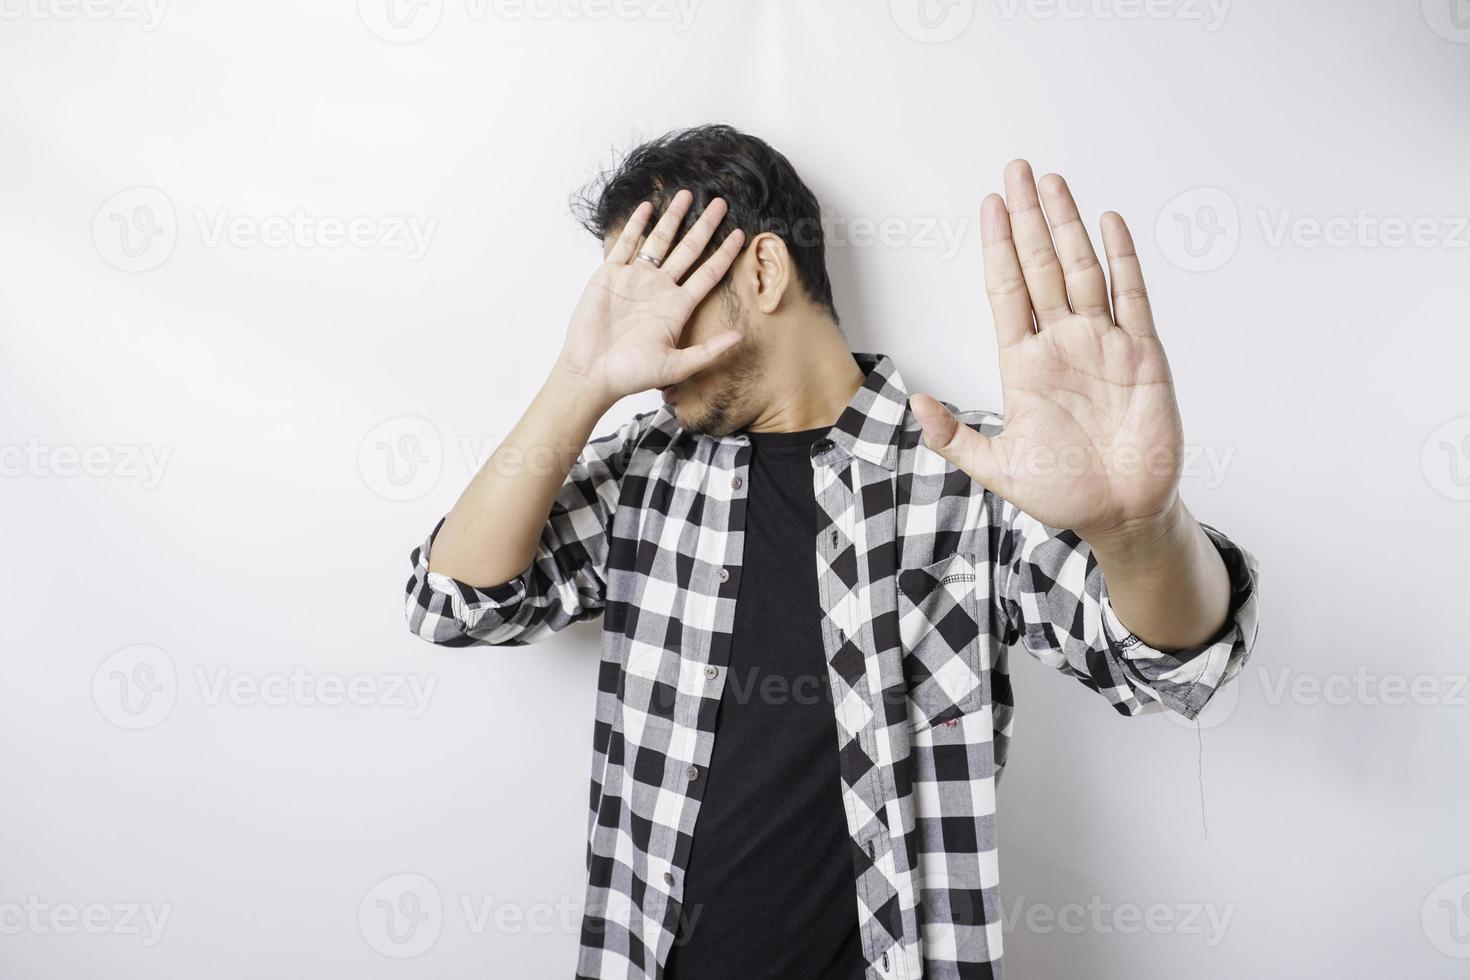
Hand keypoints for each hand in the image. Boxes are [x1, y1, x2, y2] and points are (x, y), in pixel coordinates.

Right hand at [556, 189, 745, 405]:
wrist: (591, 372)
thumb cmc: (631, 374)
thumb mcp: (676, 366)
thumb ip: (708, 351)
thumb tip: (740, 338)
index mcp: (677, 307)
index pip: (708, 274)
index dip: (724, 254)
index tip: (742, 235)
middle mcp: (659, 289)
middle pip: (688, 249)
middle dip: (705, 225)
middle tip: (720, 203)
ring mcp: (635, 279)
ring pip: (659, 241)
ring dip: (673, 218)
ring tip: (687, 194)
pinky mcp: (609, 275)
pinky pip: (626, 245)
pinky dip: (636, 226)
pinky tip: (648, 208)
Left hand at [912, 161, 1183, 543]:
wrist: (1122, 517)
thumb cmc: (1062, 493)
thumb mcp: (997, 467)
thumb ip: (955, 436)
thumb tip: (914, 402)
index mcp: (1025, 365)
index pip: (1007, 292)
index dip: (998, 249)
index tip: (988, 206)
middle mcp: (1062, 344)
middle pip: (1041, 267)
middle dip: (1028, 219)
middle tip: (1017, 170)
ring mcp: (1103, 345)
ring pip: (1082, 271)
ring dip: (1067, 226)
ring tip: (1052, 183)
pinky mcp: (1143, 356)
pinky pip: (1132, 297)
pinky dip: (1122, 259)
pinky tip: (1109, 223)